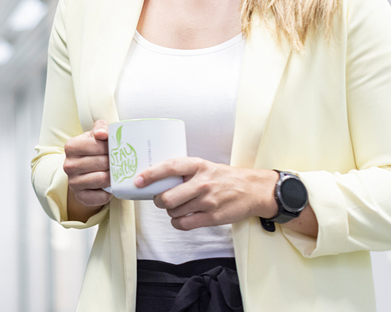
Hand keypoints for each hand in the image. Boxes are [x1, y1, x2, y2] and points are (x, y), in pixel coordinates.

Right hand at [64, 120, 111, 215]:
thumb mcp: (96, 135)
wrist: (85, 171)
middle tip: (122, 161)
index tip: (117, 148)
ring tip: (118, 173)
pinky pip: (102, 196)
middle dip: (115, 162)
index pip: (96, 145)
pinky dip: (110, 192)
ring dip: (114, 177)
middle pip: (102, 163)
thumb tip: (102, 134)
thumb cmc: (94, 150)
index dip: (111, 147)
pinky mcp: (81, 197)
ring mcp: (73, 182)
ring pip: (103, 179)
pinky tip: (111, 186)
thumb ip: (101, 128)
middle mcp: (69, 165)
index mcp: (71, 147)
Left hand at [138, 158, 277, 229]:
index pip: (169, 168)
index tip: (138, 180)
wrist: (252, 190)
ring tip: (177, 207)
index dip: (151, 174)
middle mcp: (202, 183)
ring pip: (174, 212)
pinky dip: (178, 223)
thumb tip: (156, 179)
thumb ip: (183, 171)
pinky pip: (184, 224)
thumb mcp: (203, 166)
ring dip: (170, 211)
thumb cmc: (223, 178)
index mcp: (197, 166)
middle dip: (158, 200)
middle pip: (167, 197)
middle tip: (160, 199)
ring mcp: (207, 201)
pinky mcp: (212, 217)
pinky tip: (181, 218)